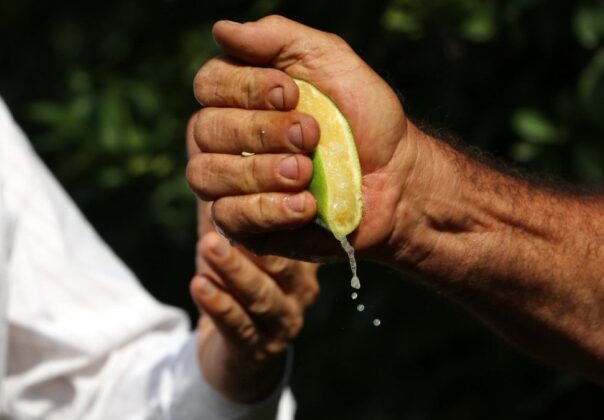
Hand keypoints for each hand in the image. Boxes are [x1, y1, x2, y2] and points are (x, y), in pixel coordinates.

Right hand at [186, 15, 429, 261]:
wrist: (398, 178)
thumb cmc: (364, 119)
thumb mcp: (331, 61)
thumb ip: (279, 38)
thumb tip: (222, 30)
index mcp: (240, 97)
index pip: (209, 85)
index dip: (244, 88)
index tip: (292, 94)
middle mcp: (226, 140)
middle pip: (205, 130)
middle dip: (261, 131)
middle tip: (311, 135)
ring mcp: (232, 185)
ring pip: (207, 175)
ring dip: (261, 171)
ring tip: (307, 172)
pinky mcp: (247, 227)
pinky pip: (230, 218)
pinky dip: (269, 209)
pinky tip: (307, 205)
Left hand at [189, 139, 319, 402]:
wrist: (241, 342)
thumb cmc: (244, 270)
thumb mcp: (246, 224)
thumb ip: (236, 185)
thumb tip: (218, 122)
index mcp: (298, 247)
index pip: (294, 219)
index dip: (276, 185)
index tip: (272, 149)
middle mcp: (297, 281)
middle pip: (283, 254)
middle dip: (264, 216)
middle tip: (249, 190)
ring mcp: (280, 314)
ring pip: (263, 292)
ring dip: (236, 268)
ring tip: (210, 246)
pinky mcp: (257, 346)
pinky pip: (241, 328)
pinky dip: (221, 307)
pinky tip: (200, 286)